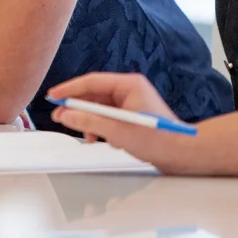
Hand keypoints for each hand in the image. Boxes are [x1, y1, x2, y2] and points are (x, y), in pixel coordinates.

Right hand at [48, 72, 195, 172]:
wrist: (183, 155)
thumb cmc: (160, 140)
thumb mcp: (119, 131)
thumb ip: (90, 121)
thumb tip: (67, 115)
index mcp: (129, 84)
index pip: (91, 82)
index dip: (70, 89)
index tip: (53, 96)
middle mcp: (129, 89)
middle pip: (94, 94)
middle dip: (77, 107)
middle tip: (60, 116)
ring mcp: (131, 102)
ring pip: (99, 107)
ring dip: (90, 121)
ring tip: (86, 134)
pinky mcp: (131, 116)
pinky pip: (107, 116)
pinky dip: (100, 126)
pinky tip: (102, 138)